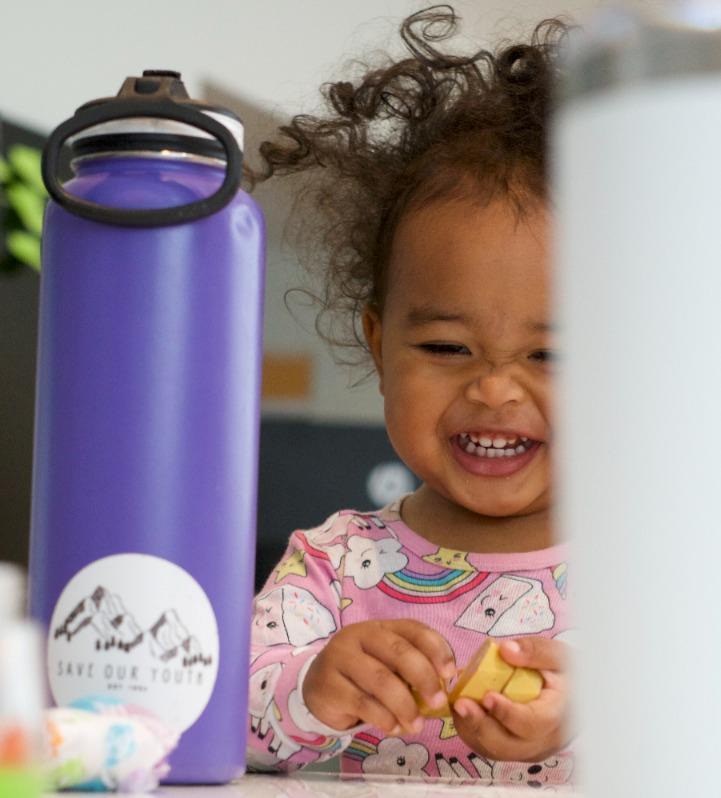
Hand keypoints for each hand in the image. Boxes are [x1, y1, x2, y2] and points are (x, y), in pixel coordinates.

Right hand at [303, 619, 455, 734]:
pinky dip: (384, 718)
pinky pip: (362, 702)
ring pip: (381, 680)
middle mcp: (360, 635)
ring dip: (405, 705)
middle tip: (438, 702)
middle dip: (424, 678)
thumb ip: (411, 671)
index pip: (413, 629)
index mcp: (381, 627)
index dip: (436, 648)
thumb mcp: (386, 666)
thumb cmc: (362, 676)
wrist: (316, 688)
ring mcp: (341, 657)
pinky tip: (393, 727)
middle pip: (398, 652)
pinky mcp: (329, 684)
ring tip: (416, 725)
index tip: (450, 673)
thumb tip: (445, 689)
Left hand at [452, 637, 570, 761]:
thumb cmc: (569, 673)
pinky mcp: (518, 750)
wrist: (578, 695)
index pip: (531, 724)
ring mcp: (530, 749)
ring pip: (496, 750)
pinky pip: (492, 748)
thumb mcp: (559, 655)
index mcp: (559, 717)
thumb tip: (505, 650)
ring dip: (472, 729)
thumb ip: (535, 651)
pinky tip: (463, 711)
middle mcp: (545, 741)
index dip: (506, 713)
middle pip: (508, 745)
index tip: (486, 696)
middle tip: (460, 704)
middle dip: (480, 725)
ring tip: (457, 704)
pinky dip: (473, 732)